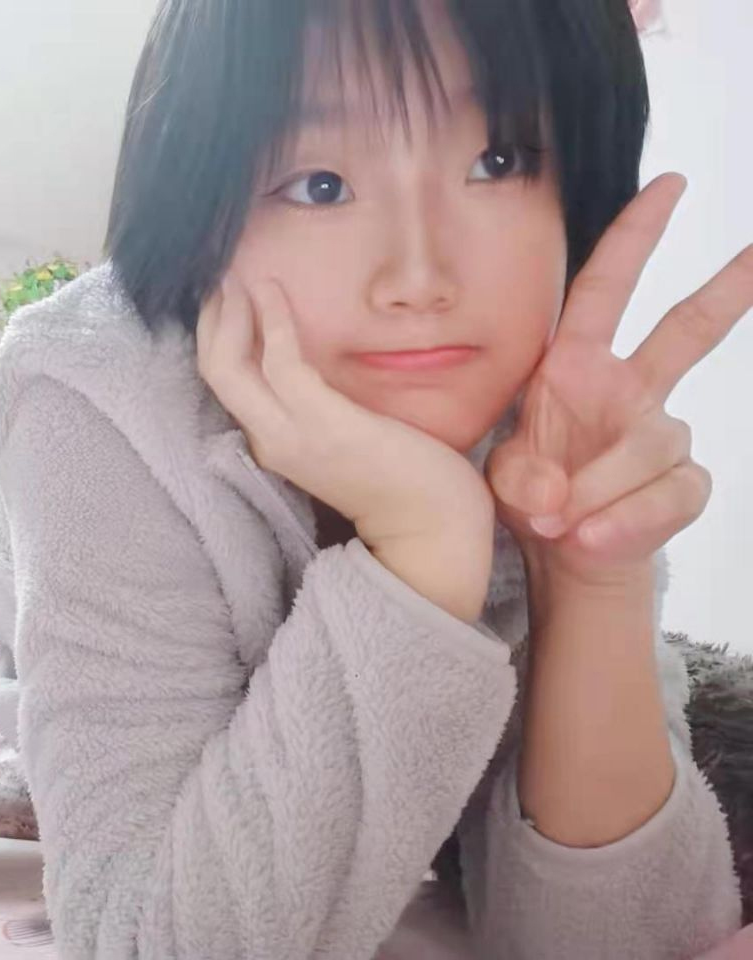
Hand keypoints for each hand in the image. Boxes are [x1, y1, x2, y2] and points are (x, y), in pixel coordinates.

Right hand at [198, 276, 494, 619]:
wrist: (432, 522)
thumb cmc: (397, 474)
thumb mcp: (339, 433)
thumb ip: (314, 404)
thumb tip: (307, 358)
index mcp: (271, 443)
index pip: (222, 384)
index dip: (214, 336)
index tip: (224, 298)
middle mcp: (269, 441)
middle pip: (213, 372)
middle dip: (212, 320)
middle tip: (223, 278)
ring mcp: (292, 435)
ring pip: (230, 366)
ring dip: (234, 314)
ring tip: (243, 279)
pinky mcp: (324, 423)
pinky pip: (282, 363)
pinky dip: (274, 321)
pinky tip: (275, 293)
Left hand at [487, 174, 751, 584]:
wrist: (564, 555)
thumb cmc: (532, 496)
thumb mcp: (501, 480)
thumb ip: (519, 477)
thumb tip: (556, 493)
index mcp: (575, 365)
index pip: (605, 287)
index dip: (634, 236)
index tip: (668, 184)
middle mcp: (627, 388)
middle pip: (687, 329)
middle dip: (728, 289)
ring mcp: (660, 432)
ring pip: (651, 443)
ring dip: (600, 488)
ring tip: (559, 523)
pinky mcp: (681, 483)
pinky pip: (669, 494)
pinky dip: (628, 521)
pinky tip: (594, 539)